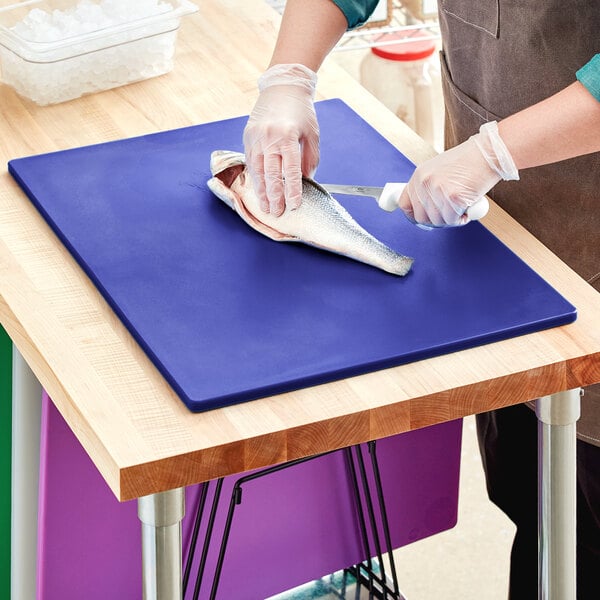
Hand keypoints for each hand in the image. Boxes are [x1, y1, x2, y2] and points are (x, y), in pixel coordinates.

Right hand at [243, 63, 319, 215]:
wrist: (282, 87)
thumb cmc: (301, 112)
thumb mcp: (312, 134)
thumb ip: (309, 159)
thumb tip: (306, 181)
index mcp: (287, 136)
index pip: (291, 170)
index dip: (292, 190)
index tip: (294, 205)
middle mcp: (269, 138)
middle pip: (271, 174)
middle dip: (275, 197)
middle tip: (277, 213)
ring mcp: (256, 138)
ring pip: (258, 171)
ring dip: (261, 192)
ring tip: (266, 208)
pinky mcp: (248, 138)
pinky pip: (251, 164)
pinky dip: (255, 179)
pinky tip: (258, 191)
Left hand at [398, 121, 518, 226]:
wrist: (490, 153)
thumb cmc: (469, 162)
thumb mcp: (439, 170)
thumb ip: (428, 188)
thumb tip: (423, 210)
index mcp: (419, 175)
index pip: (404, 204)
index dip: (413, 216)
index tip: (424, 221)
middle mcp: (425, 182)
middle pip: (421, 218)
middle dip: (436, 221)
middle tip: (450, 214)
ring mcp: (437, 190)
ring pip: (438, 221)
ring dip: (451, 219)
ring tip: (461, 206)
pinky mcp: (453, 198)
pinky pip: (453, 220)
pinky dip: (462, 218)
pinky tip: (468, 207)